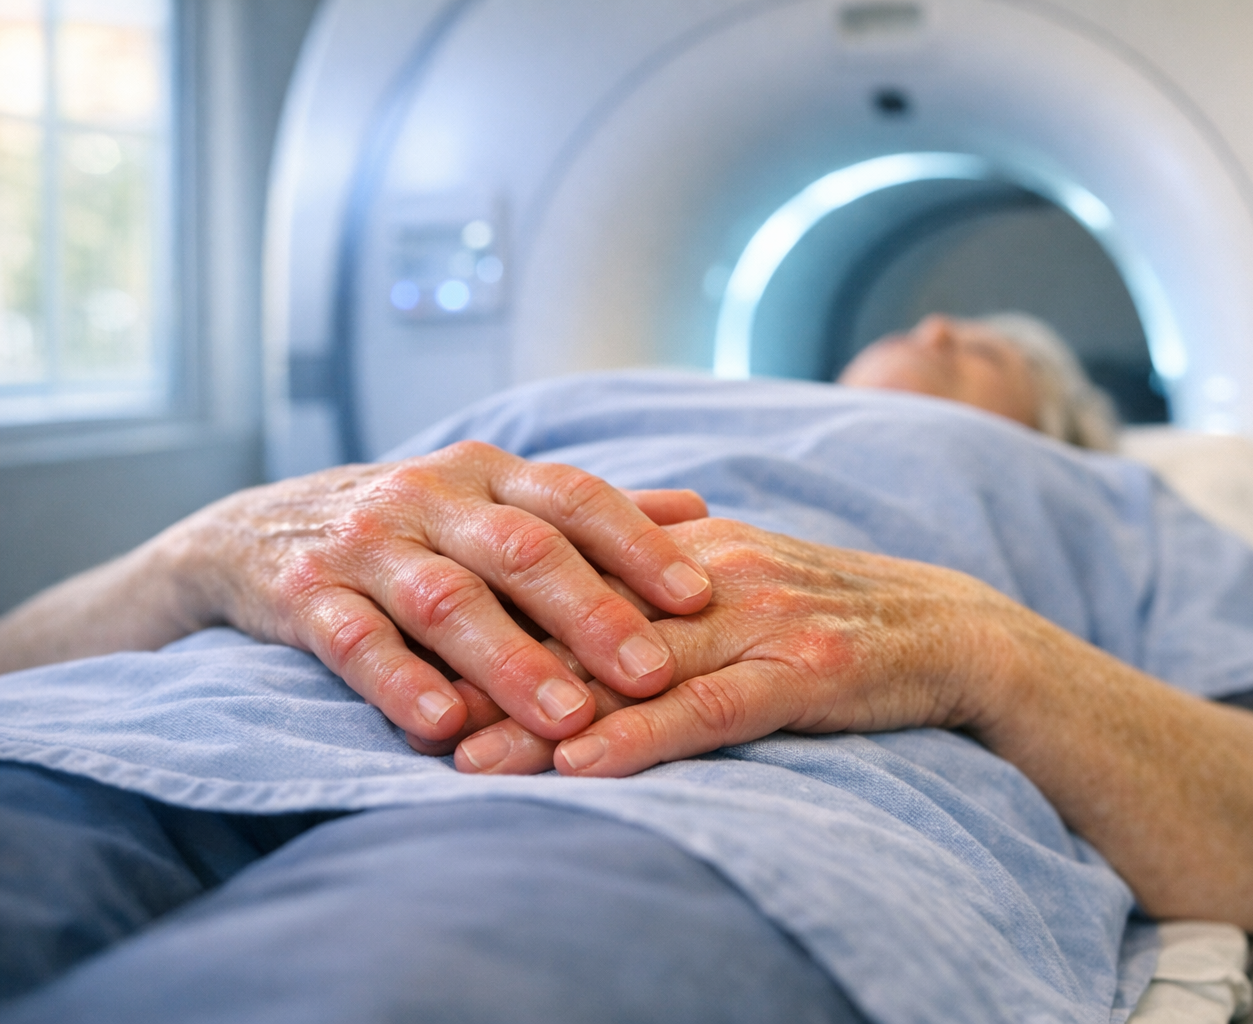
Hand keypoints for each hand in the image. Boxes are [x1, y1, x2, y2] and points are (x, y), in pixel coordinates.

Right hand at [160, 441, 711, 745]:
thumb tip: (697, 511)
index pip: (576, 498)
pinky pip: (355, 639)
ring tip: (567, 719)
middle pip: (522, 549)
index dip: (639, 544)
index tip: (700, 597)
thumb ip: (587, 515)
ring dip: (510, 661)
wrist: (251, 533)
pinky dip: (400, 681)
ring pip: (447, 599)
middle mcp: (430, 497)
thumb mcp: (493, 501)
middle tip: (650, 674)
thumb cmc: (410, 528)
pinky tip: (442, 724)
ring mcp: (366, 543)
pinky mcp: (303, 595)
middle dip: (591, 611)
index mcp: (488, 474)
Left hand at [446, 517, 1018, 774]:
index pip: (572, 578)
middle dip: (494, 671)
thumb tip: (569, 590)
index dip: (492, 616)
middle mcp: (713, 571)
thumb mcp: (741, 575)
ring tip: (470, 759)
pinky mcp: (803, 670)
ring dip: (546, 716)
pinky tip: (585, 767)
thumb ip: (660, 577)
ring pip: (634, 669)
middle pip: (584, 623)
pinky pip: (710, 708)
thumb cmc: (832, 610)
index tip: (416, 651)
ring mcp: (759, 618)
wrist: (950, 627)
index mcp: (690, 544)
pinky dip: (643, 738)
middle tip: (414, 712)